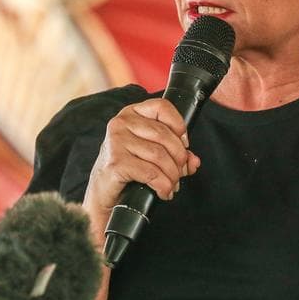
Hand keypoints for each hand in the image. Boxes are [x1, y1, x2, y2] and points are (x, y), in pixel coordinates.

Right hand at [82, 98, 200, 220]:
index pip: (162, 107)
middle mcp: (121, 123)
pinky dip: (163, 186)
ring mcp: (116, 141)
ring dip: (172, 175)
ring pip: (159, 156)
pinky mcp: (116, 162)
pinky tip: (163, 192)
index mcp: (132, 113)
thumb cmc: (128, 168)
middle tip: (180, 174)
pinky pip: (151, 173)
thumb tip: (194, 161)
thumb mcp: (153, 155)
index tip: (184, 144)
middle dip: (179, 159)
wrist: (103, 192)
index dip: (179, 126)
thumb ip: (176, 154)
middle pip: (164, 135)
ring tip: (172, 185)